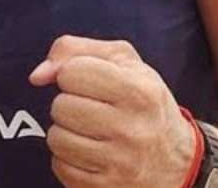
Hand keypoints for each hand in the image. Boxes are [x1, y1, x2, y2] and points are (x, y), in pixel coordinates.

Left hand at [30, 36, 197, 186]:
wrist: (180, 162)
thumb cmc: (143, 102)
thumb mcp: (122, 62)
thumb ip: (73, 50)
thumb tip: (37, 76)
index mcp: (139, 92)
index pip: (72, 72)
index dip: (73, 74)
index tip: (89, 84)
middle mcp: (133, 129)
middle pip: (61, 107)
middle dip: (69, 105)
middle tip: (92, 110)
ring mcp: (122, 164)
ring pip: (56, 139)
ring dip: (66, 132)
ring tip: (90, 132)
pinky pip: (61, 167)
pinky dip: (68, 159)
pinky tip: (90, 154)